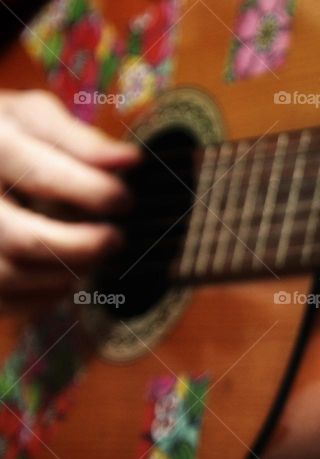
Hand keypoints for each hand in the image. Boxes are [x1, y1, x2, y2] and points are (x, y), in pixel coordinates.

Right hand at [0, 90, 138, 311]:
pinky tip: (65, 272)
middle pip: (25, 241)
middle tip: (116, 239)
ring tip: (93, 253)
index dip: (95, 193)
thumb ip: (81, 140)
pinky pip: (6, 301)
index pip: (41, 177)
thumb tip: (130, 160)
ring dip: (67, 272)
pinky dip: (44, 293)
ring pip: (12, 277)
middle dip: (84, 247)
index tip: (126, 201)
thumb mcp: (33, 118)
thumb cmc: (5, 135)